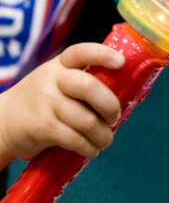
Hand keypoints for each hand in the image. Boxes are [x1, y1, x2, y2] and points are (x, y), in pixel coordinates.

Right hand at [0, 43, 122, 168]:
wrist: (3, 122)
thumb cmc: (42, 104)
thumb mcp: (56, 84)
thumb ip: (81, 86)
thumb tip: (121, 100)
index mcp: (59, 66)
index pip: (80, 52)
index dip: (102, 55)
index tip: (121, 63)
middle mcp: (51, 80)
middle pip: (88, 87)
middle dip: (110, 106)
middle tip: (113, 118)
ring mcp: (45, 102)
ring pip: (86, 120)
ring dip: (103, 136)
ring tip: (104, 141)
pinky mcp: (42, 126)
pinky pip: (75, 139)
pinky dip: (89, 148)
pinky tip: (90, 150)